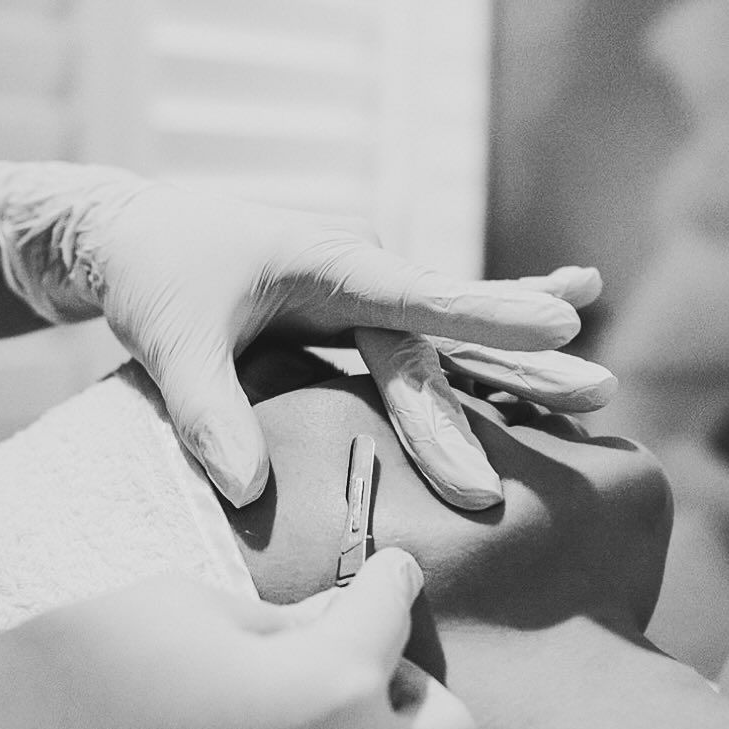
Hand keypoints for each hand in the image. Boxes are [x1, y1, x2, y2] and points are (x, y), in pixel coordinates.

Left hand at [0, 161, 615, 507]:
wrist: (133, 235)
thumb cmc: (153, 273)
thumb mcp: (170, 337)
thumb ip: (208, 411)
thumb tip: (250, 493)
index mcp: (330, 263)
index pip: (421, 300)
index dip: (490, 316)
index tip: (561, 327)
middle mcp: (364, 274)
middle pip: (450, 335)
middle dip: (516, 370)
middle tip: (594, 393)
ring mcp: (367, 296)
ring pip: (453, 341)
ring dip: (519, 366)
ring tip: (594, 388)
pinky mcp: (359, 319)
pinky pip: (431, 337)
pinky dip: (486, 337)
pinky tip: (556, 310)